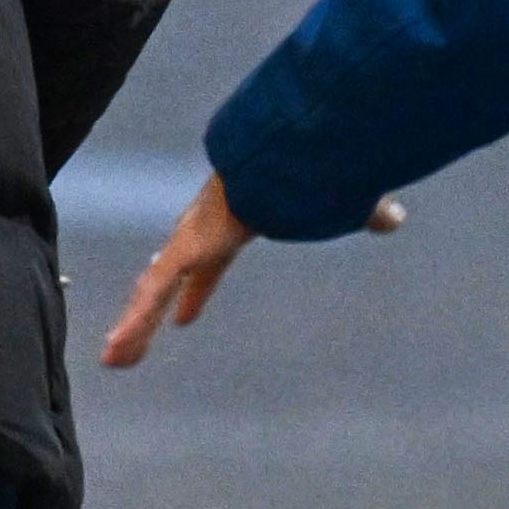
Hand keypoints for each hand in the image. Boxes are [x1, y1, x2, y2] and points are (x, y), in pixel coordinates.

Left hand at [97, 174, 398, 369]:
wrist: (294, 149)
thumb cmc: (316, 165)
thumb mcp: (341, 201)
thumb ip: (364, 212)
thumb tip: (394, 215)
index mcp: (231, 224)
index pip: (208, 265)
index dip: (196, 289)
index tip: (185, 313)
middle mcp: (203, 231)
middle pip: (168, 279)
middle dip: (151, 308)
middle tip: (133, 336)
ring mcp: (189, 240)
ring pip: (151, 293)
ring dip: (134, 327)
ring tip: (114, 360)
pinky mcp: (185, 249)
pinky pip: (152, 295)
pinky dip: (134, 325)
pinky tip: (114, 355)